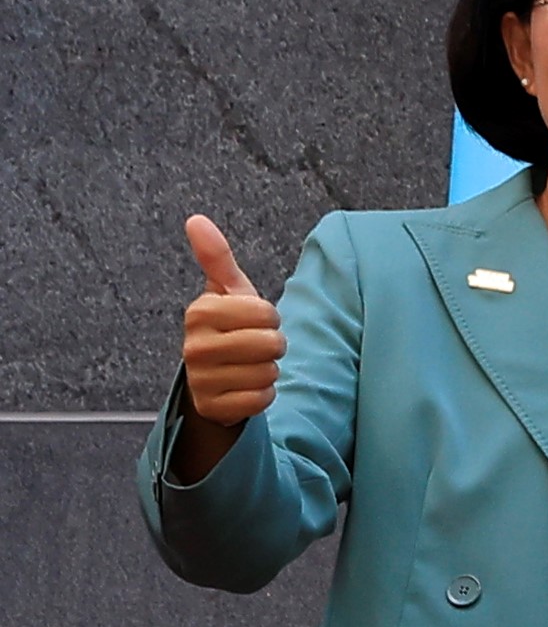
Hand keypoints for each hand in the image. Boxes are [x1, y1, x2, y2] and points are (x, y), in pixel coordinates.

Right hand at [169, 217, 276, 448]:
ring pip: (268, 372)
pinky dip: (263, 395)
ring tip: (248, 365)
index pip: (266, 312)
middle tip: (255, 346)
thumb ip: (216, 258)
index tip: (254, 320)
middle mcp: (194, 346)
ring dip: (268, 370)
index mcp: (200, 313)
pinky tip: (245, 388)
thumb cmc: (227, 329)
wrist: (211, 380)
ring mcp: (200, 379)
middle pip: (271, 344)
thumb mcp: (226, 292)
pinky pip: (262, 399)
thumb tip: (196, 219)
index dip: (270, 318)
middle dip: (274, 345)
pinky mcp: (213, 407)